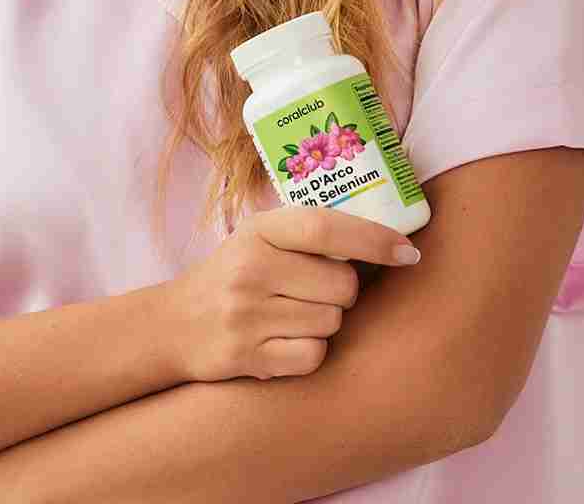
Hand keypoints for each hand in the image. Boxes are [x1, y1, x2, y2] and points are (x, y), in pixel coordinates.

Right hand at [163, 205, 420, 382]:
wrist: (174, 325)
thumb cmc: (235, 275)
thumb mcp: (260, 238)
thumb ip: (309, 234)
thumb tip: (390, 237)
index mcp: (259, 230)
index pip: (327, 227)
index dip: (374, 239)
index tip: (409, 252)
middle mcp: (250, 268)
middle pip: (342, 284)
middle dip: (344, 292)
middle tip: (318, 292)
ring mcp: (246, 314)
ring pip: (332, 322)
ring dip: (326, 323)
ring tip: (294, 316)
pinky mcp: (247, 356)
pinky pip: (312, 356)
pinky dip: (309, 353)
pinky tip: (285, 342)